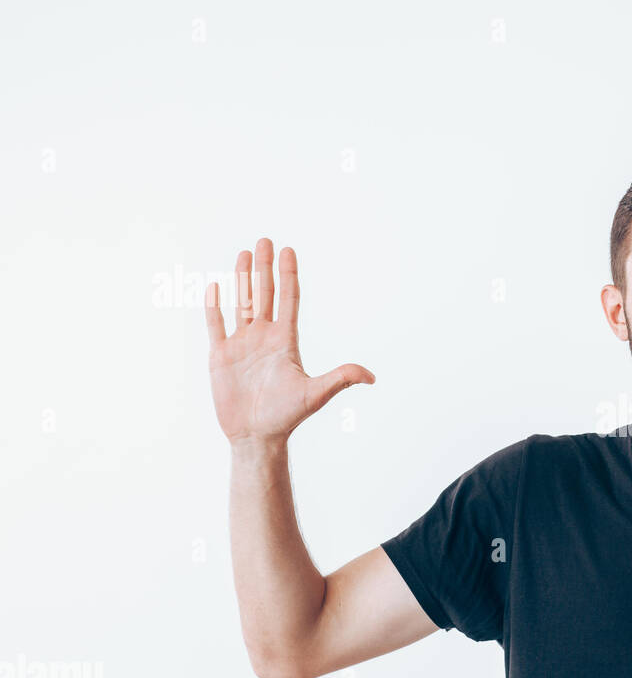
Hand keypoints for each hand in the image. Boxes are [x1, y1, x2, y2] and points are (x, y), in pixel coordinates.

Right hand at [204, 238, 373, 444]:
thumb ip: (340, 379)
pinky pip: (216, 324)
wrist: (257, 436)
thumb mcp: (316, 394)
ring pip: (242, 303)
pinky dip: (215, 306)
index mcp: (286, 341)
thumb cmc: (287, 416)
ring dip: (243, 279)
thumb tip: (370, 376)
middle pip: (265, 294)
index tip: (289, 250)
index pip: (289, 300)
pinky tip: (216, 286)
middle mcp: (264, 338)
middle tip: (265, 241)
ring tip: (245, 254)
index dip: (288, 276)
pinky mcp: (220, 356)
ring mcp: (242, 344)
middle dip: (265, 268)